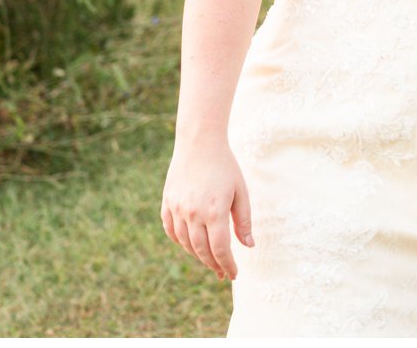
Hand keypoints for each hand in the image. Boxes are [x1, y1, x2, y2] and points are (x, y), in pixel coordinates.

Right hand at [160, 137, 253, 278]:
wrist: (199, 142)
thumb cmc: (225, 166)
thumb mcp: (240, 192)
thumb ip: (244, 221)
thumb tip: (248, 246)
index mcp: (214, 212)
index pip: (220, 249)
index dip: (227, 265)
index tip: (233, 274)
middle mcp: (192, 213)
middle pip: (202, 250)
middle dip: (214, 265)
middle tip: (222, 272)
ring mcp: (177, 208)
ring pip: (185, 243)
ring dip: (197, 255)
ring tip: (209, 259)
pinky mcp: (167, 202)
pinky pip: (171, 230)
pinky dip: (179, 241)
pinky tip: (189, 244)